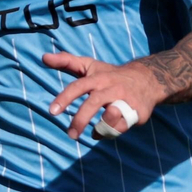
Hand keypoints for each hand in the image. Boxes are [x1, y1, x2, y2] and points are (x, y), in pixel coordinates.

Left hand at [43, 52, 164, 139]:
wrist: (148, 79)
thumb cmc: (111, 74)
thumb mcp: (90, 66)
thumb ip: (67, 62)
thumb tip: (43, 57)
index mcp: (98, 78)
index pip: (78, 86)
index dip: (65, 98)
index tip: (52, 112)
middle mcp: (112, 88)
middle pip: (94, 103)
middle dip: (80, 120)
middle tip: (70, 134)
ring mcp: (126, 100)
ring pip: (112, 117)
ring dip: (101, 126)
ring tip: (95, 130)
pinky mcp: (138, 113)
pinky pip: (121, 128)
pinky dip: (109, 133)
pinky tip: (103, 131)